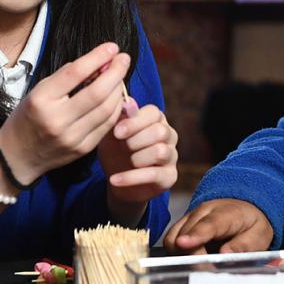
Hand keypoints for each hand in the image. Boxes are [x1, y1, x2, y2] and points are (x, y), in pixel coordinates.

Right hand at [0, 44, 128, 183]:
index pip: (75, 73)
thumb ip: (66, 76)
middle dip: (116, 72)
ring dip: (119, 89)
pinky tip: (117, 96)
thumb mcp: (38, 91)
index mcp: (42, 100)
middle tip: (124, 59)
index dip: (98, 57)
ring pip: (107, 109)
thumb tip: (98, 61)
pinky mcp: (83, 149)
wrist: (16, 157)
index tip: (112, 47)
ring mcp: (72, 137)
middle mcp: (57, 119)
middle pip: (97, 92)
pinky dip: (116, 107)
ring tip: (121, 76)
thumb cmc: (27, 117)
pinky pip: (107, 125)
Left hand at [99, 101, 177, 221]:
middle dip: (136, 140)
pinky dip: (131, 178)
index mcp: (156, 120)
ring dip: (137, 158)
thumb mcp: (111, 134)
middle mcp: (169, 135)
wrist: (117, 182)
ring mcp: (172, 156)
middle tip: (122, 147)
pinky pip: (154, 175)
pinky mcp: (170, 176)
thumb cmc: (115, 151)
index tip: (117, 133)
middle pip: (160, 131)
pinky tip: (114, 179)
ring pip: (160, 151)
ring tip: (125, 161)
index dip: (135, 122)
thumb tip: (127, 101)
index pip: (154, 113)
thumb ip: (118, 117)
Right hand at [164, 199, 272, 253]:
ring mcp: (190, 217)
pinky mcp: (181, 225)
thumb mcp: (259, 236)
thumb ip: (243, 245)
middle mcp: (204, 212)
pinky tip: (193, 259)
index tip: (183, 244)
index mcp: (226, 213)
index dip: (195, 234)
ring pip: (173, 238)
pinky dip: (176, 253)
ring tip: (202, 263)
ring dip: (181, 256)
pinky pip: (170, 241)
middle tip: (207, 272)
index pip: (209, 224)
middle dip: (191, 256)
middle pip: (186, 234)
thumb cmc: (251, 225)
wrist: (244, 209)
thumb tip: (224, 255)